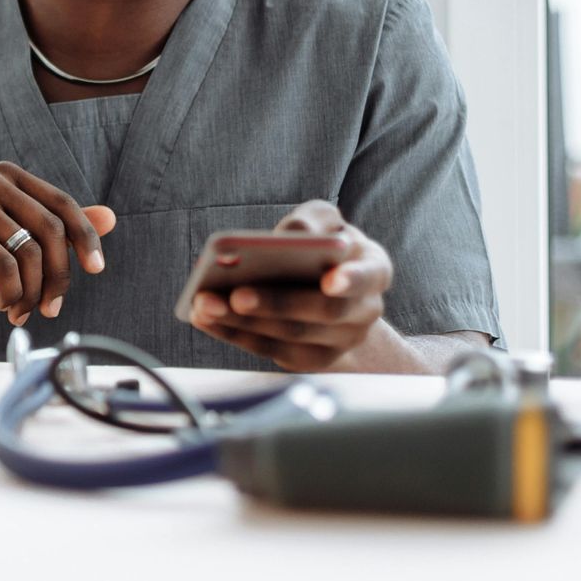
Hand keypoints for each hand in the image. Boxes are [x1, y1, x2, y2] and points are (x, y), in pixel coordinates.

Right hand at [0, 162, 114, 327]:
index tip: (97, 269)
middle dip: (59, 276)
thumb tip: (110, 217)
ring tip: (21, 310)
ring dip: (33, 292)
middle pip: (51, 230)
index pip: (63, 205)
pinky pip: (6, 267)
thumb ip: (60, 229)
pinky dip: (12, 294)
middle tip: (51, 307)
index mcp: (9, 176)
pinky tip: (3, 304)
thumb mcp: (19, 243)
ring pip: (30, 253)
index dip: (85, 238)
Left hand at [187, 200, 393, 370]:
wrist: (332, 287)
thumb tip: (291, 235)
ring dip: (244, 322)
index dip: (351, 280)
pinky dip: (235, 334)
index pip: (368, 277)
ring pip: (292, 337)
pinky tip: (205, 318)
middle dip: (277, 304)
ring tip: (205, 303)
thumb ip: (313, 221)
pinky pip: (271, 351)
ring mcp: (340, 341)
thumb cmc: (325, 245)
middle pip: (323, 313)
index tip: (329, 280)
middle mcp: (364, 311)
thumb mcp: (326, 222)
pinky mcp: (310, 359)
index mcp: (374, 269)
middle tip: (237, 294)